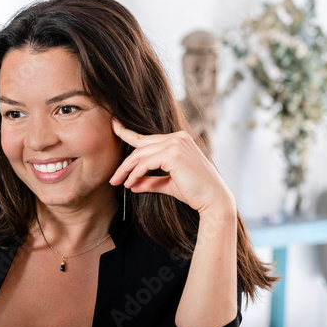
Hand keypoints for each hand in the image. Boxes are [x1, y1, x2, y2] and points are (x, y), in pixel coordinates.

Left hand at [109, 119, 235, 218]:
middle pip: (140, 146)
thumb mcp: (168, 183)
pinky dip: (135, 174)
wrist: (213, 200)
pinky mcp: (173, 154)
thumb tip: (131, 185)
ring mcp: (176, 144)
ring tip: (117, 183)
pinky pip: (145, 163)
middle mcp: (177, 137)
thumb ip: (150, 181)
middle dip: (124, 163)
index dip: (127, 132)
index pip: (147, 137)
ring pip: (140, 155)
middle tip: (112, 179)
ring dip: (126, 170)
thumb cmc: (194, 192)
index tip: (113, 126)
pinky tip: (130, 184)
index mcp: (178, 139)